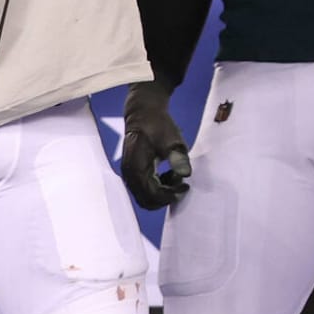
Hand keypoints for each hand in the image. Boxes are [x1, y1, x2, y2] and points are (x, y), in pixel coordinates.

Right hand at [121, 80, 192, 209]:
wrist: (144, 111)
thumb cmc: (158, 124)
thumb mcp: (172, 139)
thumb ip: (178, 157)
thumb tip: (186, 174)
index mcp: (136, 168)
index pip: (152, 195)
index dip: (170, 195)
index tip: (185, 186)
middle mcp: (129, 174)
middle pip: (146, 201)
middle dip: (166, 197)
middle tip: (181, 184)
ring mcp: (128, 174)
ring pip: (145, 197)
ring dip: (162, 192)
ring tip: (175, 176)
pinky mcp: (131, 172)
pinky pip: (143, 189)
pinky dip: (157, 188)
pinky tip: (168, 175)